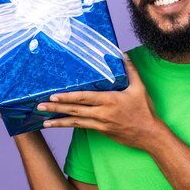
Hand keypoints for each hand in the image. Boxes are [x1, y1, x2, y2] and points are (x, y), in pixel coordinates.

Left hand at [36, 55, 164, 150]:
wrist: (149, 135)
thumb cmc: (144, 111)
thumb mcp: (140, 88)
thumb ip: (130, 71)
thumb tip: (122, 54)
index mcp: (110, 100)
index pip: (84, 98)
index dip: (68, 97)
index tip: (54, 96)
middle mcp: (102, 113)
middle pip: (75, 110)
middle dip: (56, 108)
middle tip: (40, 106)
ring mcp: (100, 124)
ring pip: (75, 121)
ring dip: (58, 121)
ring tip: (44, 120)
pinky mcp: (101, 131)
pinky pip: (81, 127)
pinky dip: (68, 126)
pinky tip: (58, 125)